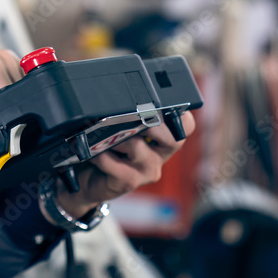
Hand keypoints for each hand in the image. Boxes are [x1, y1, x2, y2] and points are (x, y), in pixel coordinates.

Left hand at [55, 111, 195, 217]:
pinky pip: (111, 161)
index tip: (155, 104)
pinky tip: (91, 152)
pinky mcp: (129, 182)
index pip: (186, 125)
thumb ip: (128, 115)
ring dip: (114, 137)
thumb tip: (118, 95)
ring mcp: (146, 170)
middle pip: (174, 138)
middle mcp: (160, 155)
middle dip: (149, 122)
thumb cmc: (107, 150)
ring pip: (137, 146)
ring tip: (99, 134)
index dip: (177, 113)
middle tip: (125, 117)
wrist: (91, 182)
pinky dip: (97, 153)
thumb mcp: (121, 129)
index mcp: (163, 139)